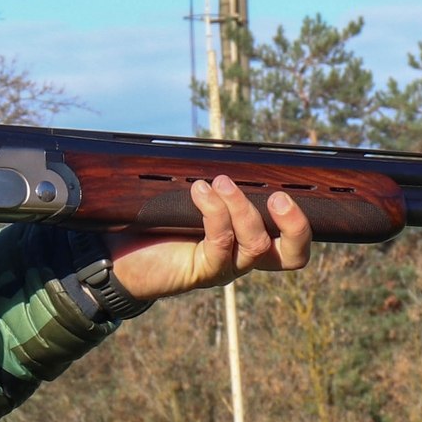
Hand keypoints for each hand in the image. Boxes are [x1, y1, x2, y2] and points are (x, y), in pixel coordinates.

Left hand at [108, 176, 313, 302]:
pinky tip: (200, 192)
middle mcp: (244, 257)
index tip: (290, 186)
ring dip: (241, 207)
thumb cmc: (157, 222)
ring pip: (255, 244)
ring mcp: (226, 267)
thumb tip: (230, 149)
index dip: (302, 220)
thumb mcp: (191, 197)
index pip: (292, 240)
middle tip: (278, 197)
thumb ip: (216, 183)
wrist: (119, 255)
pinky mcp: (202, 271)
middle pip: (293, 255)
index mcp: (249, 239)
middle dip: (294, 225)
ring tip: (220, 182)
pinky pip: (220, 243)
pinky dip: (214, 213)